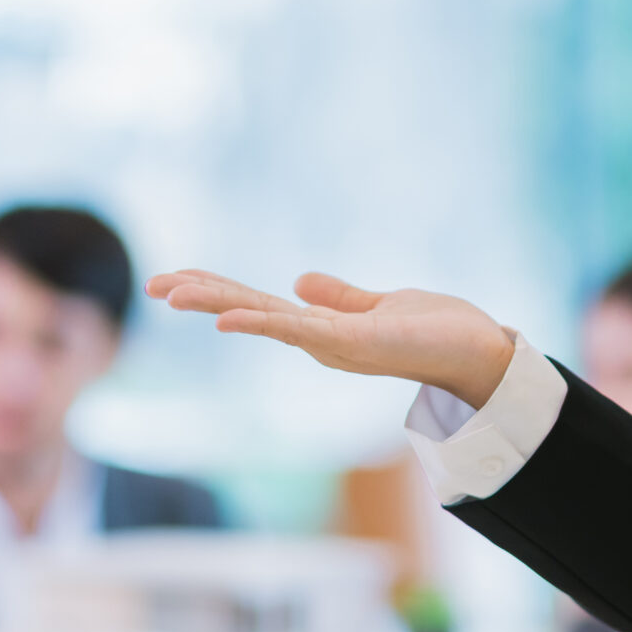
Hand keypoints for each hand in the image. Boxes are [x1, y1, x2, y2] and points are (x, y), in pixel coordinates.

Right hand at [147, 270, 514, 409]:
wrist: (481, 353)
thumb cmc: (438, 332)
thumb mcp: (380, 306)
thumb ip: (340, 297)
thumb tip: (299, 283)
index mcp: (321, 330)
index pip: (256, 304)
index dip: (216, 289)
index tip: (173, 277)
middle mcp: (319, 341)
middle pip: (247, 309)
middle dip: (200, 294)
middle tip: (150, 282)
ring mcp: (332, 345)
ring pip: (261, 317)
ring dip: (215, 303)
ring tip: (169, 291)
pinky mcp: (352, 342)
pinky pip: (297, 329)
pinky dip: (260, 321)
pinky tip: (227, 315)